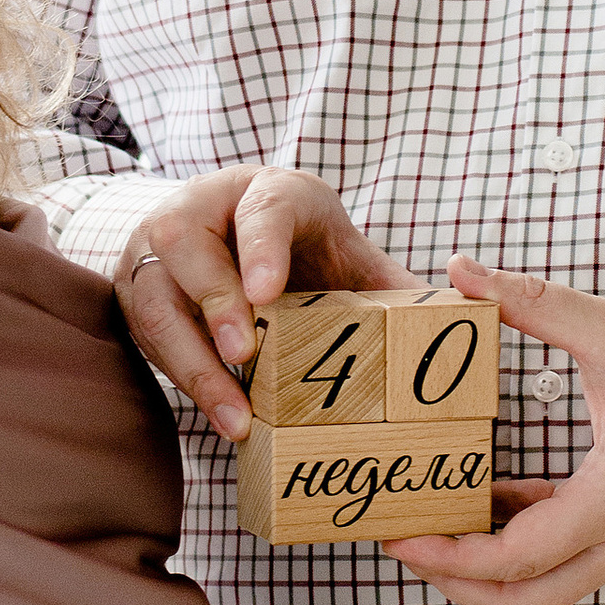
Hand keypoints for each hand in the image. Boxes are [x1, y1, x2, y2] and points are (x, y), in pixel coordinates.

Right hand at [116, 168, 410, 440]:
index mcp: (268, 190)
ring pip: (154, 293)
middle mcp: (201, 205)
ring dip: (191, 356)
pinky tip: (221, 413)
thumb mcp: (350, 256)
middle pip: (188, 242)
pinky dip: (181, 375)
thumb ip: (395, 288)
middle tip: (245, 353)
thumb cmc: (306, 251)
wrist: (233, 232)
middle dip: (215, 300)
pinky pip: (145, 332)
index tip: (267, 294)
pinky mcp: (136, 288)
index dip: (262, 247)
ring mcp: (157, 245)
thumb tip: (469, 321)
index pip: (264, 206)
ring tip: (236, 413)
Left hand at [384, 261, 604, 604]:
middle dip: (456, 585)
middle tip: (400, 544)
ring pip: (545, 590)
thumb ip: (534, 299)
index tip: (401, 537)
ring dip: (484, 570)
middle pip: (525, 602)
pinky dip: (518, 543)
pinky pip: (565, 557)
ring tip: (427, 524)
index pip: (521, 557)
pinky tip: (481, 498)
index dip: (452, 558)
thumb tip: (461, 269)